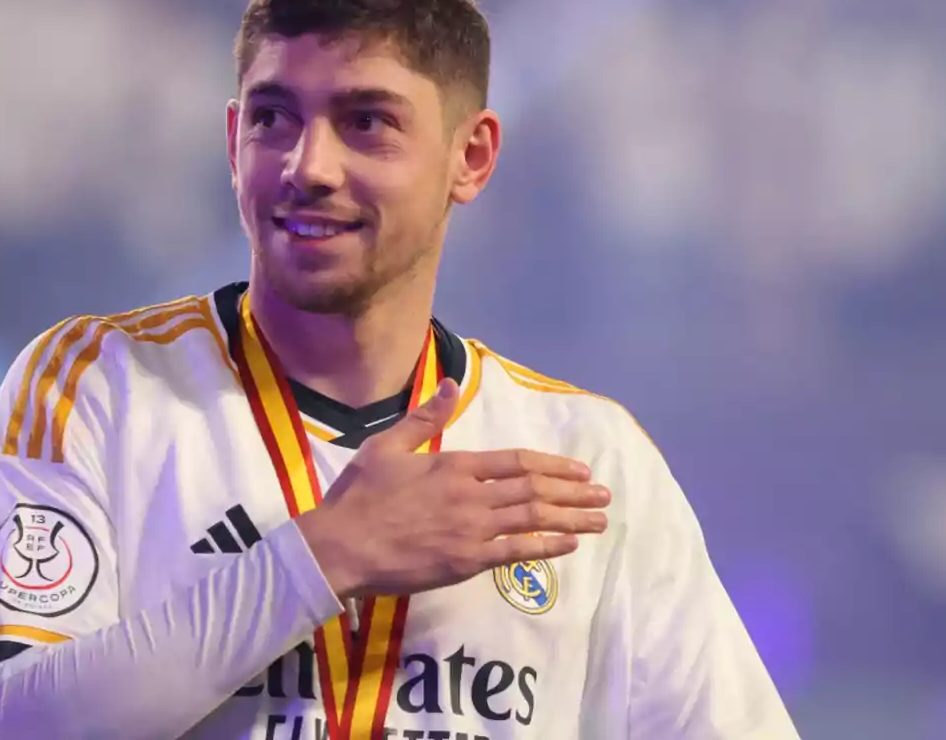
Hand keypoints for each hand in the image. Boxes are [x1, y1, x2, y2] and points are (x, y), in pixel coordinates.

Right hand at [296, 378, 610, 599]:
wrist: (341, 546)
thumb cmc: (360, 496)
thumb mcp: (386, 445)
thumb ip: (423, 416)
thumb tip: (451, 384)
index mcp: (454, 465)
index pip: (516, 462)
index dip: (553, 466)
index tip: (580, 471)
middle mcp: (472, 495)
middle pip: (534, 490)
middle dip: (573, 492)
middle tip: (604, 495)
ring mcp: (472, 530)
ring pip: (533, 520)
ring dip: (571, 519)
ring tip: (599, 521)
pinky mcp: (466, 562)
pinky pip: (516, 552)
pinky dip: (546, 547)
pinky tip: (569, 546)